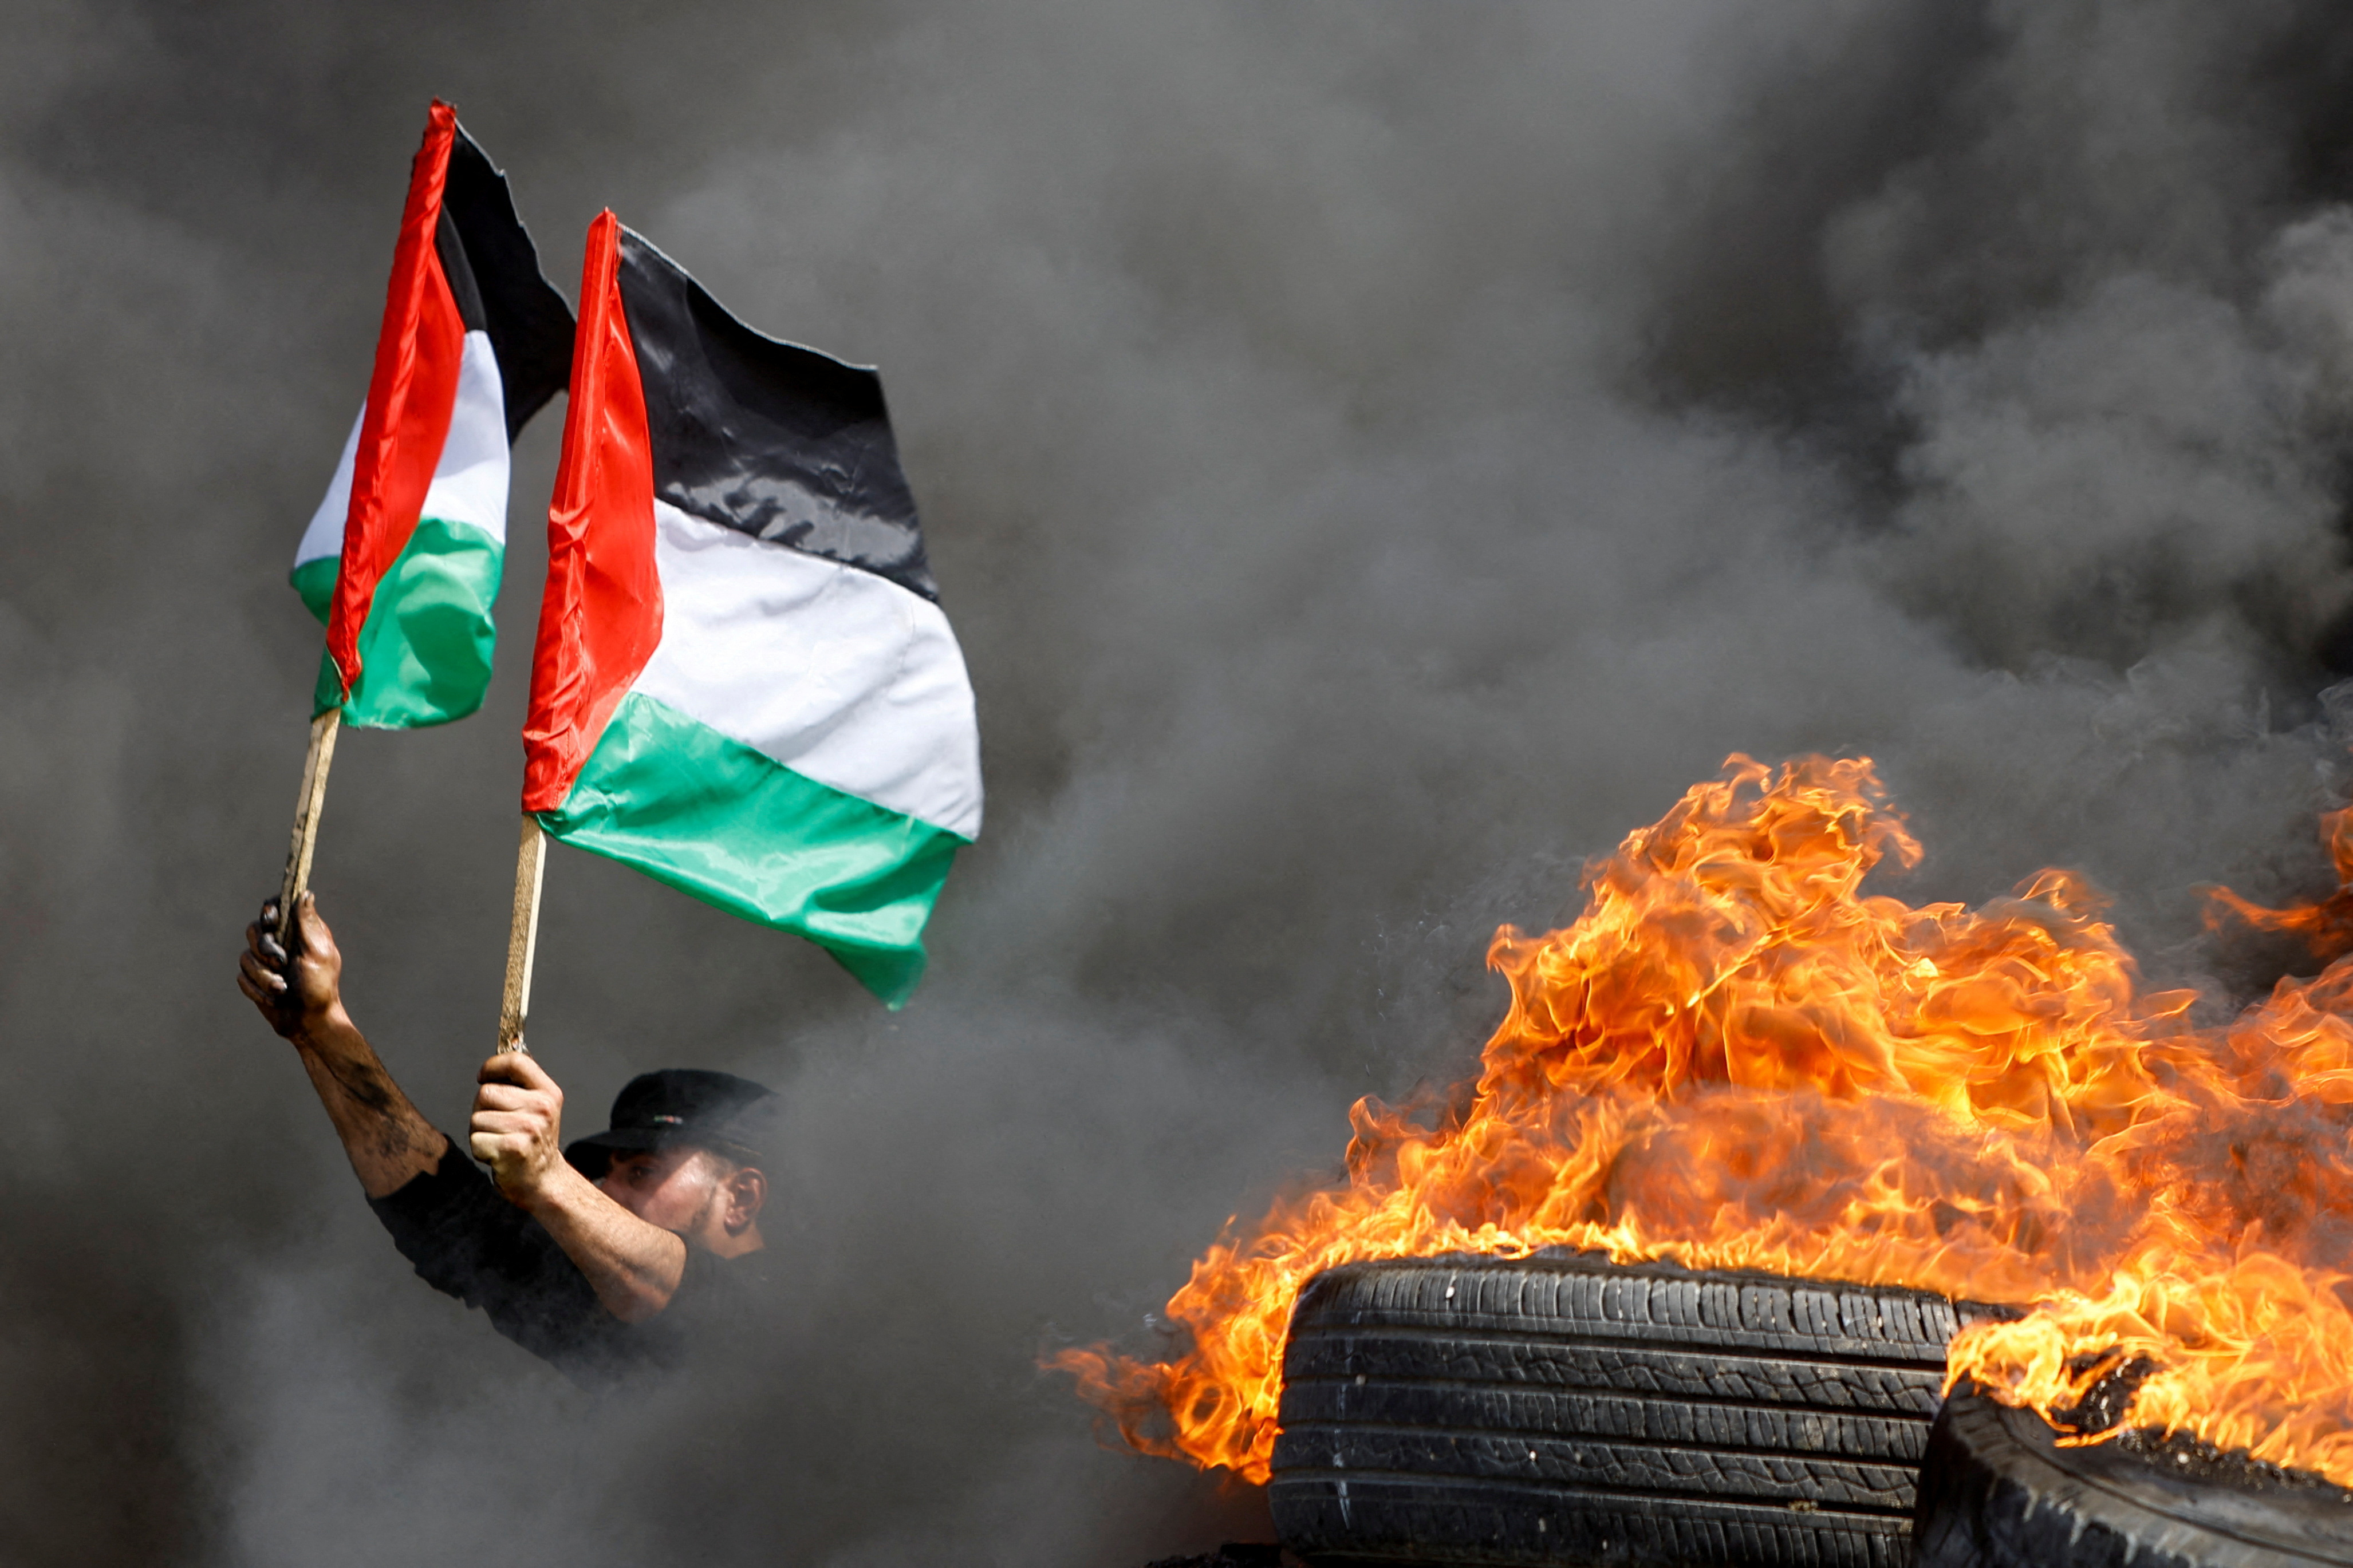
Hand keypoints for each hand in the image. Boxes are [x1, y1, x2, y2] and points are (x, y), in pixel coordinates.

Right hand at [238, 894, 344, 1040]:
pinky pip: (241, 977)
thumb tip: (305, 894)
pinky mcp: (254, 979)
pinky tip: (273, 998)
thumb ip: (307, 924)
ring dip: (264, 976)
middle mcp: (280, 943)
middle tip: (282, 963)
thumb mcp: (318, 953)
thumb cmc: (319, 987)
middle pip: (253, 930)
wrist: (309, 1022)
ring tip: (283, 989)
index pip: (276, 907)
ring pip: (245, 957)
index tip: (271, 922)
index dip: (269, 910)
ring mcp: (266, 961)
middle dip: (265, 949)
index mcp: (298, 932)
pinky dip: (257, 989)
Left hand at [469, 1051, 571, 1206]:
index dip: (493, 1066)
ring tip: (499, 1142)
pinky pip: (475, 1139)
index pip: (516, 1061)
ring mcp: (528, 1128)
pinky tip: (497, 1155)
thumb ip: (519, 1087)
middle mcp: (542, 1108)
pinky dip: (480, 1150)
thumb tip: (490, 1068)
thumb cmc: (533, 1144)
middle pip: (486, 1092)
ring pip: (477, 1118)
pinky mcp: (511, 1148)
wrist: (544, 1181)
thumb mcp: (538, 1109)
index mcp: (549, 1093)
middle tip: (498, 1126)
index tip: (484, 1077)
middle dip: (482, 1109)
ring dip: (479, 1132)